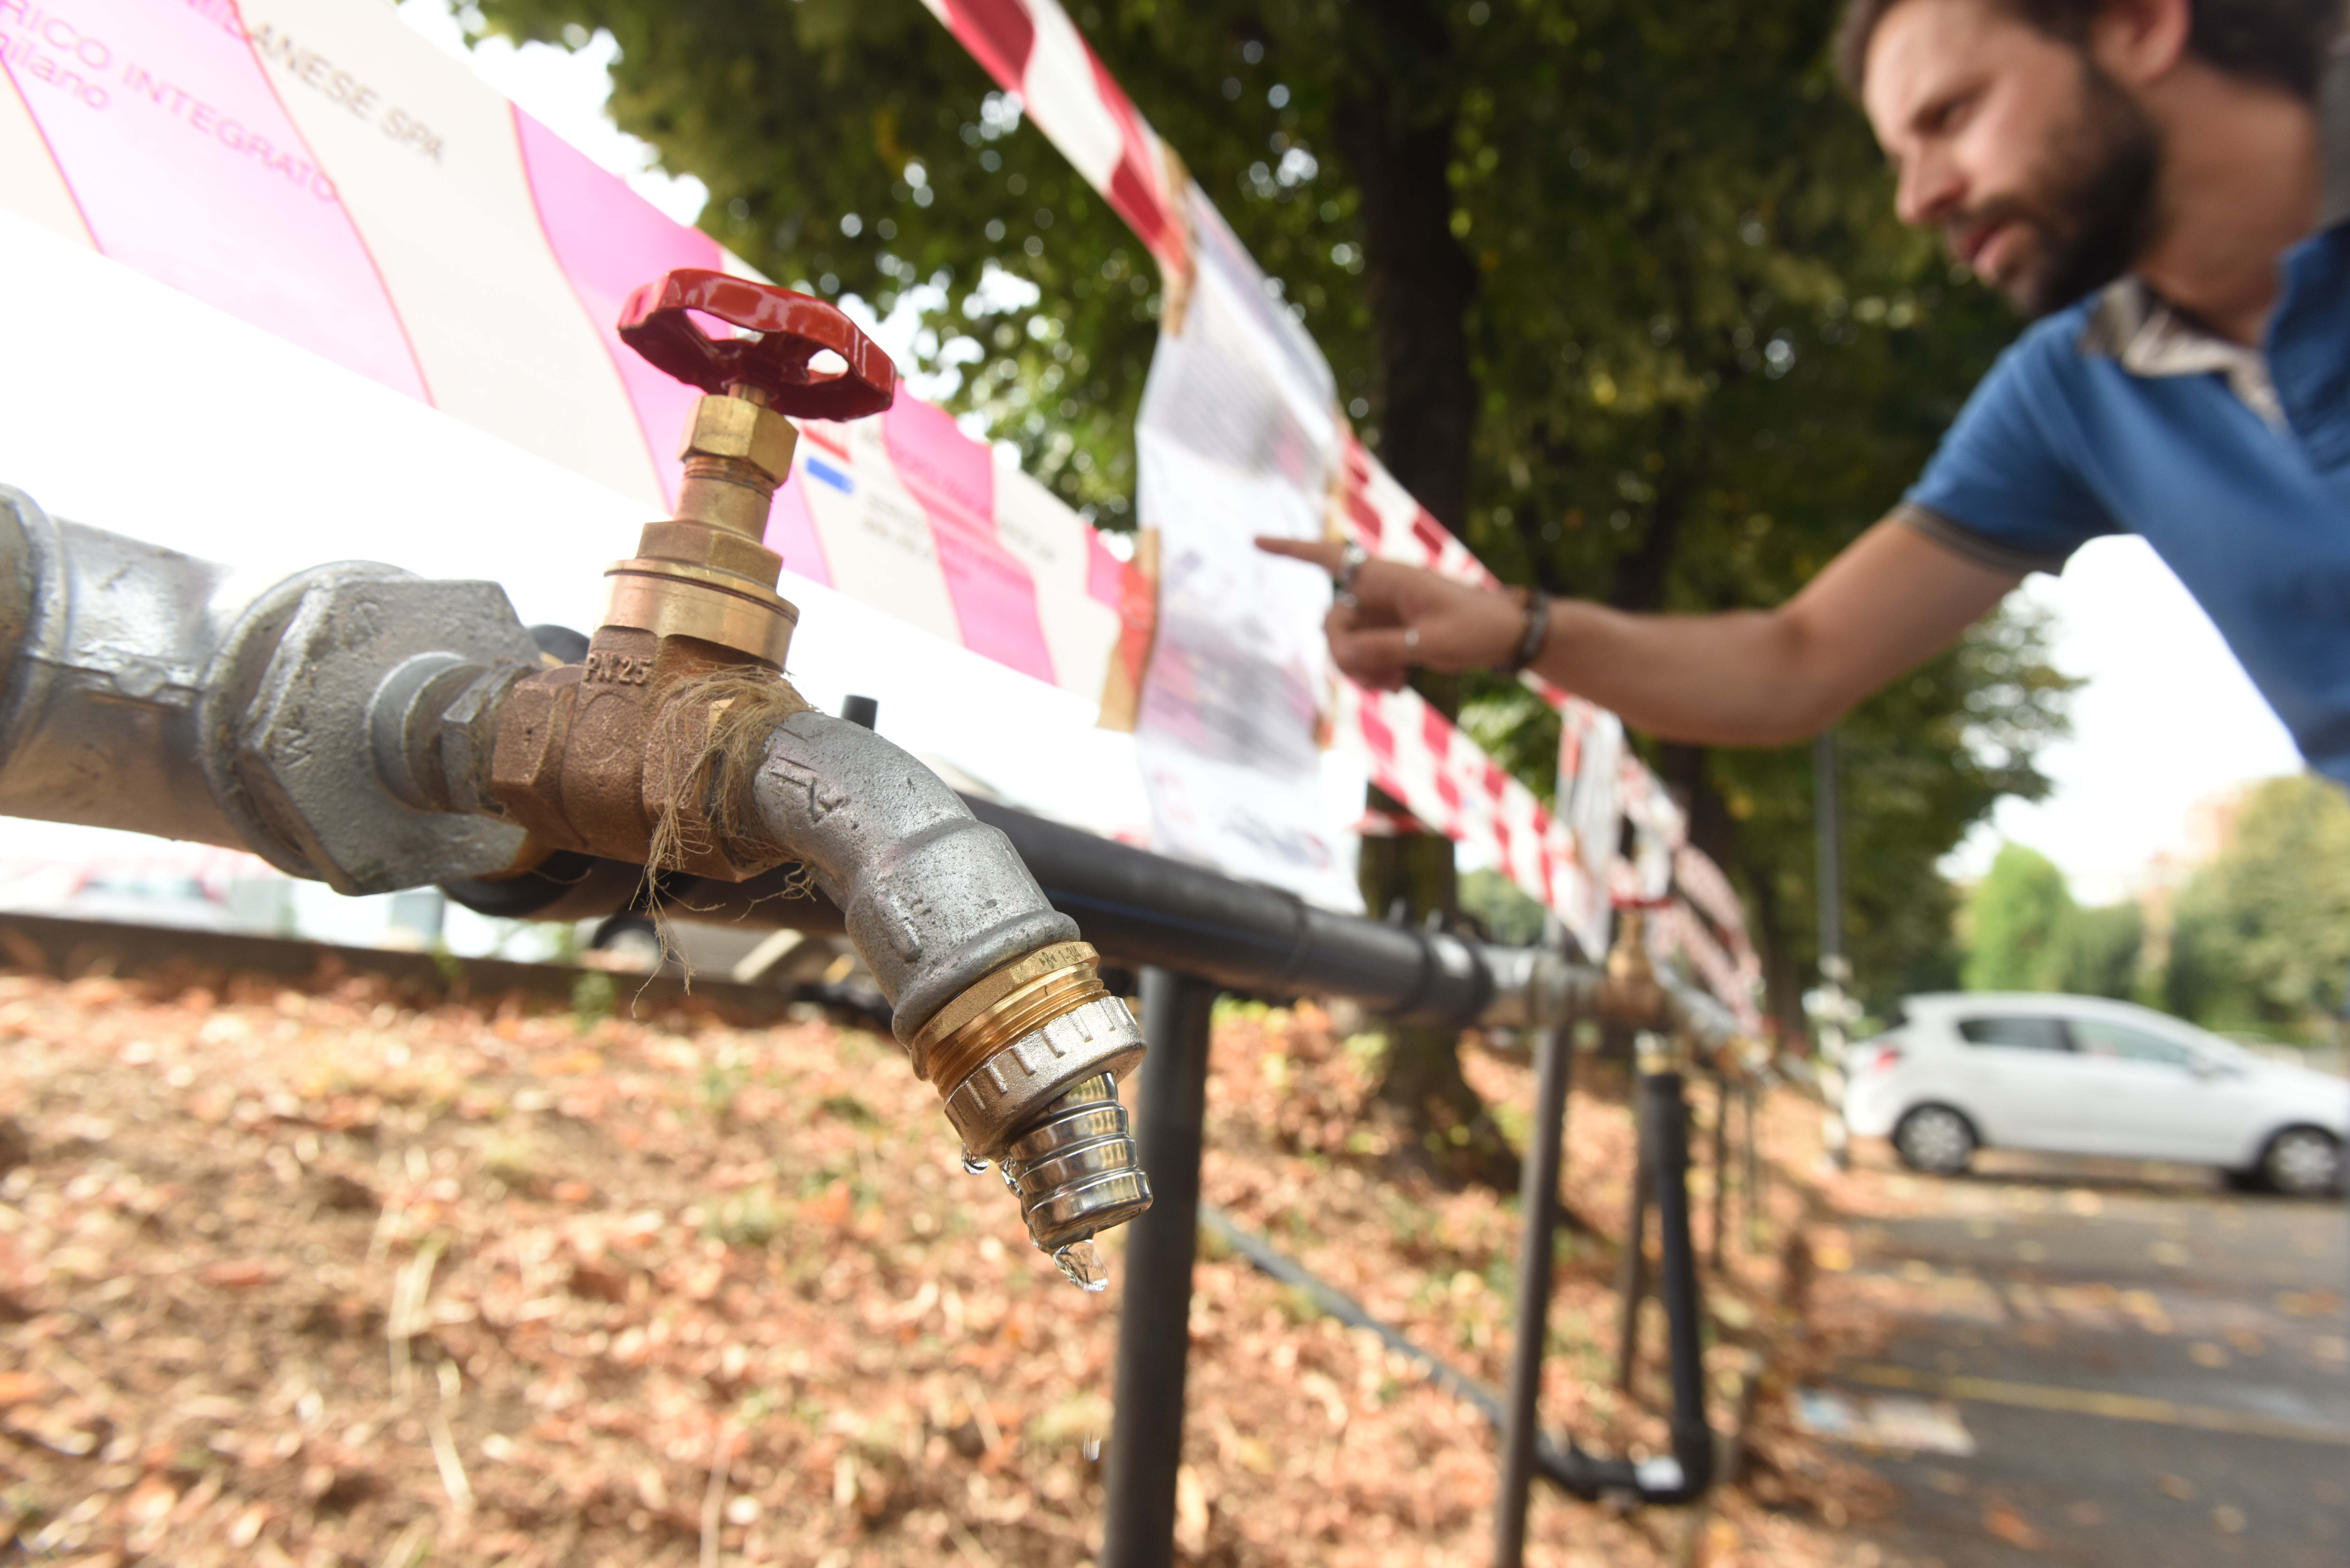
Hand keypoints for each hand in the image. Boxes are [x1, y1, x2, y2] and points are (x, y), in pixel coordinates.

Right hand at [1254, 537, 1523, 690]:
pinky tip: (1397, 686)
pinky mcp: (1388, 636)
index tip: (1255, 540)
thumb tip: (1340, 653)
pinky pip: (1360, 658)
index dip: (1290, 549)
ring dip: (1361, 671)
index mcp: (1386, 578)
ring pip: (1343, 646)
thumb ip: (1382, 647)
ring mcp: (1381, 615)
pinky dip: (1371, 675)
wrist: (1505, 637)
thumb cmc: (1476, 628)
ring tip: (1396, 683)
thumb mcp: (1430, 642)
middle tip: (1384, 674)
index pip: (1329, 557)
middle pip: (1331, 623)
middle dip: (1348, 656)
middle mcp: (1377, 593)